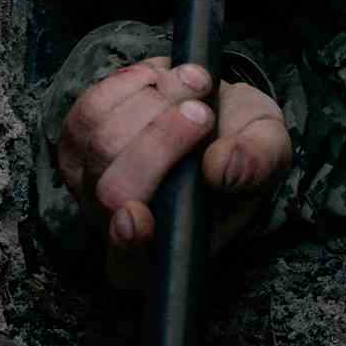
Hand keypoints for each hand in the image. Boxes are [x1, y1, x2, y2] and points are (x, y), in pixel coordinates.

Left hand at [54, 56, 292, 285]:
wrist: (215, 105)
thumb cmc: (241, 142)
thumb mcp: (269, 149)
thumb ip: (255, 163)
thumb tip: (221, 169)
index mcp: (166, 251)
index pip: (130, 265)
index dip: (128, 245)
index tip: (136, 215)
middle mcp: (116, 226)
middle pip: (115, 190)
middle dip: (160, 141)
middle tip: (203, 113)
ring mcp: (88, 184)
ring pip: (101, 143)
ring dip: (153, 103)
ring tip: (195, 87)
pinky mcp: (76, 143)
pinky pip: (89, 110)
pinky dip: (129, 85)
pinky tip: (159, 80)